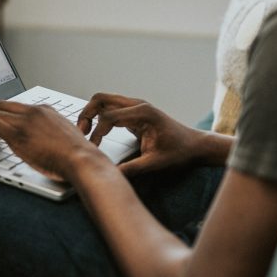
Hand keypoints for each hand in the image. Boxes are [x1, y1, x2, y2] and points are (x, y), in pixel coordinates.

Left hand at [0, 101, 109, 181]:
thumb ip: (53, 131)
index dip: (8, 118)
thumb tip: (46, 139)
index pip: (18, 106)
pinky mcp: (18, 135)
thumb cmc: (77, 154)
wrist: (80, 159)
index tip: (7, 129)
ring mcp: (26, 122)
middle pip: (3, 105)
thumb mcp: (66, 134)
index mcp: (45, 111)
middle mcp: (34, 112)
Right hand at [77, 93, 203, 176]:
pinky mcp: (133, 113)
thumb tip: (112, 176)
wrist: (194, 146)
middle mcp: (137, 105)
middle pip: (101, 99)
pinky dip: (98, 118)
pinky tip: (96, 134)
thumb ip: (133, 169)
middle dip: (86, 114)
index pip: (108, 116)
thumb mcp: (156, 163)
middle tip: (81, 133)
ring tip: (85, 133)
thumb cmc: (179, 152)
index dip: (96, 133)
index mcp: (143, 113)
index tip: (93, 149)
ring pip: (103, 101)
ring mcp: (135, 107)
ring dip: (90, 114)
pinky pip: (110, 109)